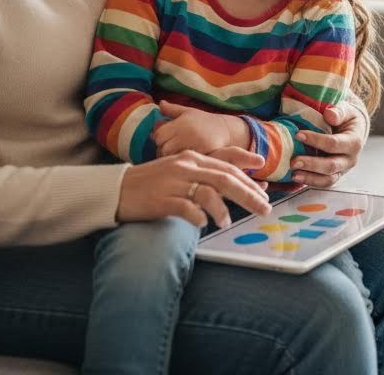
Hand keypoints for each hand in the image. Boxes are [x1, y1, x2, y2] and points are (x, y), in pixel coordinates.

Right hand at [117, 149, 270, 227]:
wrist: (117, 189)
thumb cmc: (151, 183)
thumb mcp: (179, 171)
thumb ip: (203, 176)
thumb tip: (232, 188)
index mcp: (192, 158)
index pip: (228, 165)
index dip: (249, 177)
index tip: (266, 190)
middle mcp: (187, 166)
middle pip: (226, 179)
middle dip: (249, 195)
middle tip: (265, 209)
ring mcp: (175, 182)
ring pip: (209, 193)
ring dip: (222, 210)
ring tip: (226, 223)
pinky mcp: (163, 200)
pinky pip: (188, 209)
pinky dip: (199, 218)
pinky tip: (202, 224)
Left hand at [154, 101, 247, 156]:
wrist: (227, 130)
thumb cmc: (205, 120)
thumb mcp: (189, 112)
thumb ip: (172, 109)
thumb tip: (160, 103)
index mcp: (181, 122)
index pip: (158, 135)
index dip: (159, 138)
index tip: (165, 139)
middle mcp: (186, 133)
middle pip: (162, 147)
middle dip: (163, 149)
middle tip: (169, 148)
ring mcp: (193, 144)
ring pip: (172, 157)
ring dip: (171, 156)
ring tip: (176, 154)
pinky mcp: (201, 154)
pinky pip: (185, 161)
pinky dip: (182, 161)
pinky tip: (185, 159)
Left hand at [291, 104, 368, 187]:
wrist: (354, 131)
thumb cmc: (346, 119)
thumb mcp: (347, 111)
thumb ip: (339, 112)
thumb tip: (329, 114)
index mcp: (354, 142)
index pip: (334, 143)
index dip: (316, 140)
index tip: (298, 135)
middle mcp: (350, 159)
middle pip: (331, 165)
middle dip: (311, 164)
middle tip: (293, 161)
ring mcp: (343, 170)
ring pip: (328, 179)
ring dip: (310, 177)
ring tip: (293, 174)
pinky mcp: (336, 175)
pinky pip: (324, 183)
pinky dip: (311, 181)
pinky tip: (297, 177)